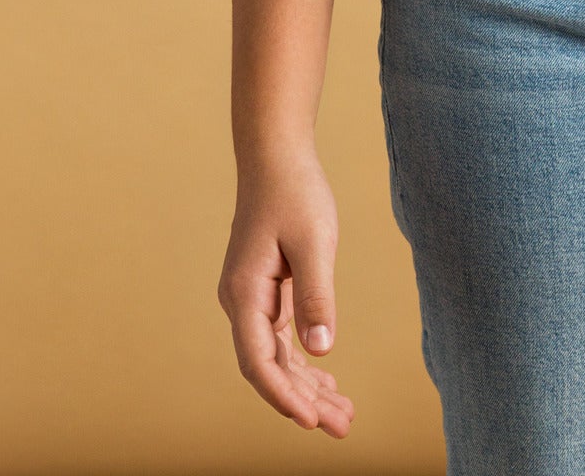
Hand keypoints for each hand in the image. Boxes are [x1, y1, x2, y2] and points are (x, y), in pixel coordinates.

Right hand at [216, 153, 353, 437]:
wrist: (276, 157)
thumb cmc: (295, 192)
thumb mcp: (313, 242)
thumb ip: (316, 296)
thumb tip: (321, 349)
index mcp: (244, 294)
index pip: (259, 362)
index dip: (283, 396)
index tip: (311, 422)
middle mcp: (241, 303)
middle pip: (269, 367)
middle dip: (304, 401)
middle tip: (343, 428)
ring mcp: (251, 299)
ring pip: (276, 357)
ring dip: (306, 387)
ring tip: (343, 415)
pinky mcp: (266, 292)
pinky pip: (281, 339)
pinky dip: (303, 362)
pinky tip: (327, 381)